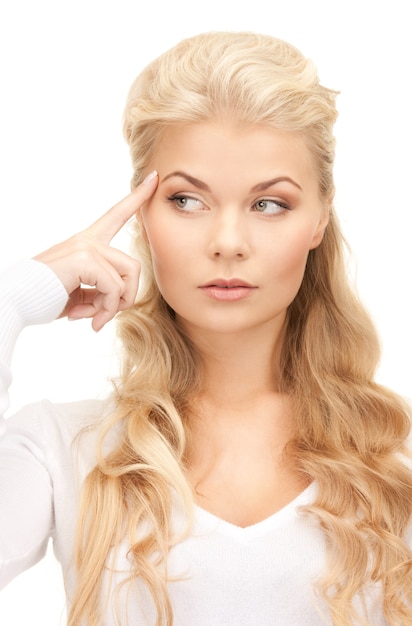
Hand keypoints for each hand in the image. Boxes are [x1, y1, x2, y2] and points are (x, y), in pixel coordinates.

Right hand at [34, 171, 157, 330]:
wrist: (15, 300)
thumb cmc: (44, 297)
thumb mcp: (79, 292)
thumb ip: (101, 290)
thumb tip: (118, 302)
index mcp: (87, 243)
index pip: (116, 215)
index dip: (137, 198)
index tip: (154, 178)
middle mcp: (88, 241)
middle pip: (133, 266)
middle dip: (125, 299)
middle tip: (103, 316)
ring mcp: (86, 247)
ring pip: (127, 280)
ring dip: (113, 307)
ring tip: (92, 318)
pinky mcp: (85, 260)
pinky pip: (114, 289)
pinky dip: (104, 309)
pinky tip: (84, 316)